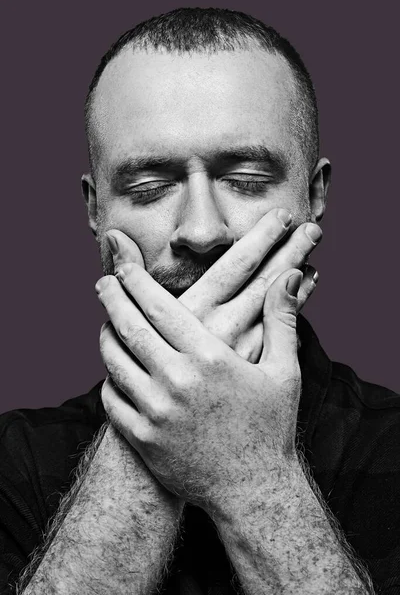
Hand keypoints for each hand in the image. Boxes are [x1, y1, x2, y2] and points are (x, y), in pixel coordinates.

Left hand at [97, 263, 302, 512]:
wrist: (254, 491)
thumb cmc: (270, 428)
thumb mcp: (283, 371)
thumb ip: (281, 320)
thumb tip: (289, 277)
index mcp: (210, 358)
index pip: (161, 307)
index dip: (137, 283)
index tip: (124, 269)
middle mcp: (178, 381)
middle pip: (130, 328)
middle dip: (112, 299)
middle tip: (103, 283)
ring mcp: (156, 412)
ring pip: (114, 362)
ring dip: (106, 337)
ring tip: (106, 324)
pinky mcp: (143, 439)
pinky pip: (112, 399)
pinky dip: (109, 379)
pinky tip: (114, 370)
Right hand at [106, 208, 320, 361]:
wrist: (159, 433)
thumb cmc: (143, 375)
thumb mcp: (136, 323)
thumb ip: (134, 276)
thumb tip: (115, 235)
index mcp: (195, 312)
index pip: (236, 266)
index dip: (261, 238)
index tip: (283, 216)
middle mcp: (224, 330)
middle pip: (265, 281)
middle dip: (290, 251)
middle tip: (313, 226)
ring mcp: (242, 351)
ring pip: (278, 305)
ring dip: (296, 274)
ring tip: (313, 248)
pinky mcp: (252, 369)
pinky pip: (283, 332)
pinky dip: (298, 306)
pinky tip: (310, 283)